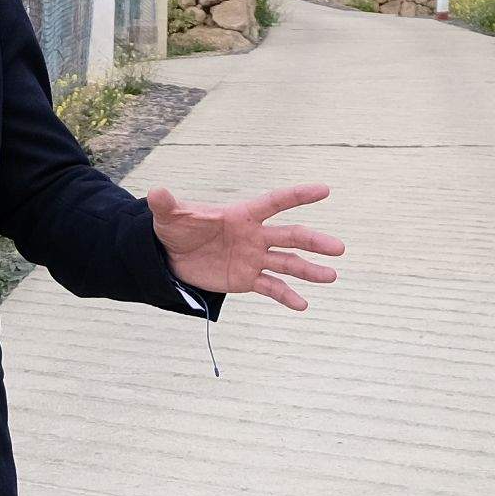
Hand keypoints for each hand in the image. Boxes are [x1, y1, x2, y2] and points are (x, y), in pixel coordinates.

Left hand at [144, 183, 346, 309]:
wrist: (171, 257)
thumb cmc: (175, 230)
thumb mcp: (169, 218)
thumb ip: (167, 205)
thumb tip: (156, 192)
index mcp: (241, 215)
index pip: (274, 202)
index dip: (298, 195)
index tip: (324, 190)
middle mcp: (254, 236)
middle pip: (290, 236)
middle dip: (314, 241)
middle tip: (338, 248)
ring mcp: (254, 258)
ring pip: (288, 263)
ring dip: (310, 270)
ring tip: (331, 277)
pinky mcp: (247, 279)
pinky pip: (271, 288)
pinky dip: (287, 297)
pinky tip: (302, 305)